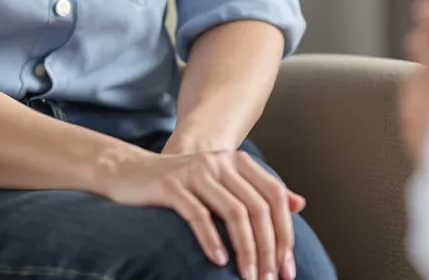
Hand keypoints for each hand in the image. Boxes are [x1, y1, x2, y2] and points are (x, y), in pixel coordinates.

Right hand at [99, 147, 304, 279]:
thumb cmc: (180, 185)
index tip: (287, 267)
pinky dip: (212, 240)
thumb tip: (300, 204)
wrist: (129, 171)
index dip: (285, 232)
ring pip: (233, 212)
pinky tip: (219, 261)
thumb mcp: (223, 183)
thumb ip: (258, 191)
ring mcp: (195, 171)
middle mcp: (220, 161)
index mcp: (238, 161)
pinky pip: (198, 215)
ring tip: (249, 277)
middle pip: (257, 207)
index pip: (275, 195)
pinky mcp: (171, 185)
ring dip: (246, 250)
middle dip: (268, 248)